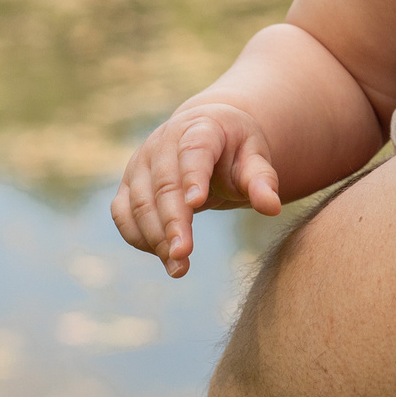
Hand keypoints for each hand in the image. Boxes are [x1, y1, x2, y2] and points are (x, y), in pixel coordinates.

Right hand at [109, 101, 282, 276]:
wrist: (206, 136)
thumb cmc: (234, 150)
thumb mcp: (255, 158)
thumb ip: (262, 181)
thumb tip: (272, 208)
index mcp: (200, 129)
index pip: (194, 151)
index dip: (193, 176)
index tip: (197, 204)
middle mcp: (163, 142)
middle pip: (164, 184)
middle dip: (172, 221)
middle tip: (183, 255)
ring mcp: (141, 162)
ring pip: (139, 202)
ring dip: (155, 237)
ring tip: (178, 267)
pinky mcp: (128, 184)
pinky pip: (123, 214)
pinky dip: (138, 237)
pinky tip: (162, 256)